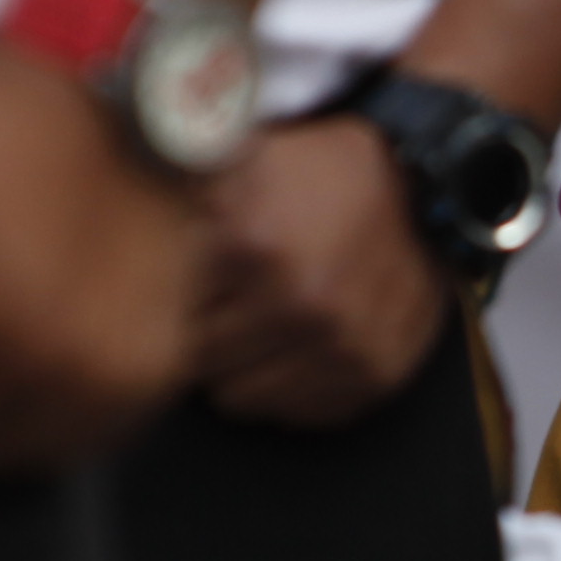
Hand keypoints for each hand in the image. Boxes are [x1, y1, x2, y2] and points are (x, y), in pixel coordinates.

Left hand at [190, 116, 451, 426]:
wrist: (429, 193)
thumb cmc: (326, 172)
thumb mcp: (248, 150)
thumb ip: (181, 161)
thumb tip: (131, 145)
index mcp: (253, 246)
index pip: (172, 313)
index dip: (181, 297)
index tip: (200, 280)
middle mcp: (300, 303)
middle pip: (204, 363)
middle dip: (209, 336)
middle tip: (230, 305)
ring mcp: (342, 347)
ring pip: (245, 400)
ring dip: (246, 369)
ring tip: (265, 327)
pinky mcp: (375, 377)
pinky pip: (299, 415)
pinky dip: (292, 389)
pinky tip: (302, 346)